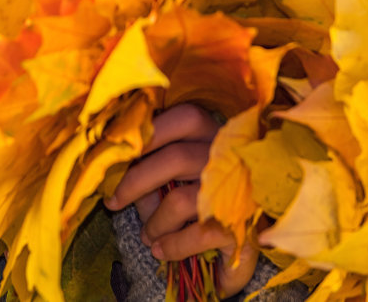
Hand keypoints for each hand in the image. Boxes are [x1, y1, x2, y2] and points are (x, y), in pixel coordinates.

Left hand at [104, 104, 258, 297]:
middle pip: (175, 158)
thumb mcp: (182, 176)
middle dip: (135, 181)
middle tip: (113, 201)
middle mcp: (228, 159)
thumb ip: (154, 173)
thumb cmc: (208, 195)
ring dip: (155, 222)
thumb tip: (120, 182)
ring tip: (147, 236)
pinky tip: (161, 250)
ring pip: (180, 200)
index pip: (184, 117)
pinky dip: (172, 245)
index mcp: (215, 135)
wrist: (254, 235)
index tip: (115, 153)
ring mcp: (236, 191)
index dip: (149, 132)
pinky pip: (196, 234)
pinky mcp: (239, 225)